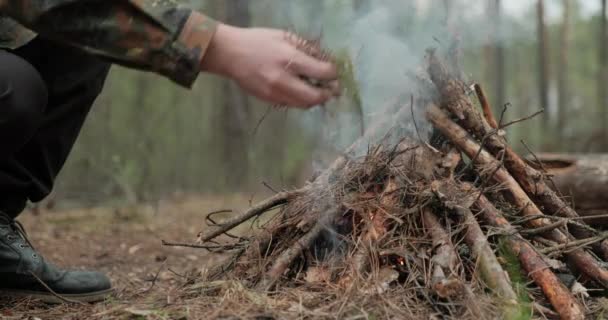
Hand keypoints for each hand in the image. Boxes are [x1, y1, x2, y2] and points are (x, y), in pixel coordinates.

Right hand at [201, 24, 338, 108]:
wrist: (231, 54)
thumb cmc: (259, 41)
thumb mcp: (285, 36)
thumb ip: (307, 48)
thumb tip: (325, 61)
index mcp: (290, 59)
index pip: (322, 72)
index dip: (333, 74)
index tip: (333, 72)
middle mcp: (284, 79)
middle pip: (316, 97)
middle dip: (328, 93)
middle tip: (332, 88)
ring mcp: (275, 93)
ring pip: (304, 105)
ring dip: (315, 99)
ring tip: (316, 90)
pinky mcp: (269, 100)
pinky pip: (291, 104)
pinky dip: (300, 100)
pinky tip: (299, 90)